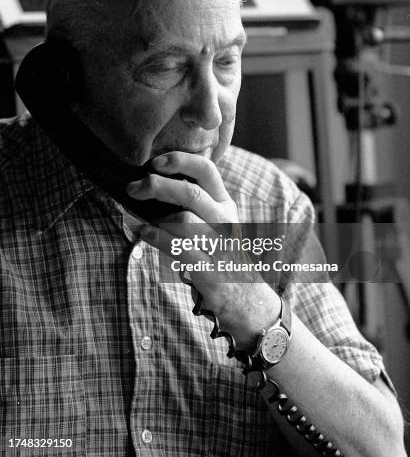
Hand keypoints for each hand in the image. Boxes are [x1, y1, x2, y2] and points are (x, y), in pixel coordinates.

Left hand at [127, 152, 280, 348]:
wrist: (247, 298)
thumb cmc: (221, 254)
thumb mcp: (218, 221)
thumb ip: (197, 199)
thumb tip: (156, 178)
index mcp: (226, 204)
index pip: (207, 170)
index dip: (180, 161)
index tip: (155, 161)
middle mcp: (225, 221)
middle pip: (191, 193)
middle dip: (157, 185)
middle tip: (133, 187)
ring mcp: (219, 246)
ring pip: (184, 220)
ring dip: (156, 217)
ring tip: (142, 218)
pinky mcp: (209, 270)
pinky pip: (178, 249)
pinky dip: (156, 238)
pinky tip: (142, 232)